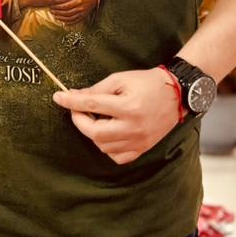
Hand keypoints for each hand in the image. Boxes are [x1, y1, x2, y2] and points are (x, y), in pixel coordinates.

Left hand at [49, 0, 99, 25]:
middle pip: (67, 13)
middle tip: (51, 10)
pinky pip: (74, 21)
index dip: (58, 7)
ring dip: (61, 18)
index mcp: (79, 1)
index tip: (52, 5)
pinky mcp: (83, 16)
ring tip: (54, 15)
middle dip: (58, 12)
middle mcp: (81, 8)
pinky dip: (67, 22)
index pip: (66, 6)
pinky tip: (61, 21)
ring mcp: (82, 13)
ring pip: (70, 18)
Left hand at [52, 68, 178, 164]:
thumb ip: (97, 90)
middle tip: (77, 109)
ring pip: (104, 146)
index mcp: (129, 107)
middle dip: (80, 120)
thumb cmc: (148, 83)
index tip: (58, 97)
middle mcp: (134, 127)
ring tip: (95, 118)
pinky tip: (108, 133)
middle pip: (95, 132)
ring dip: (93, 133)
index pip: (92, 105)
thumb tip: (74, 96)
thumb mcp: (121, 79)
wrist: (176, 94)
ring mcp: (139, 141)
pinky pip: (118, 157)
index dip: (72, 101)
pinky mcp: (143, 148)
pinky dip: (107, 147)